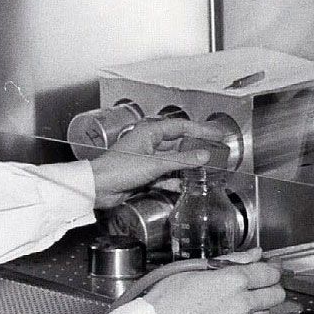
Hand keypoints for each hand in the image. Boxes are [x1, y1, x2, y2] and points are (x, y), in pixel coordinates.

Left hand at [89, 117, 229, 207]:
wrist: (98, 187)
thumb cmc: (118, 169)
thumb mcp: (154, 164)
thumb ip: (181, 160)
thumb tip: (204, 155)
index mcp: (150, 132)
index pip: (181, 126)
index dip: (200, 129)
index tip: (216, 134)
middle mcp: (149, 142)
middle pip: (178, 143)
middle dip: (195, 149)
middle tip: (214, 153)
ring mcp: (146, 158)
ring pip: (172, 160)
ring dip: (185, 166)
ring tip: (204, 171)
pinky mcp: (144, 174)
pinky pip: (164, 175)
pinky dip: (173, 180)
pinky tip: (184, 186)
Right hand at [142, 249, 285, 313]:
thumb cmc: (170, 296)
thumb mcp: (199, 267)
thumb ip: (234, 261)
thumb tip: (255, 255)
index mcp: (233, 281)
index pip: (271, 273)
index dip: (272, 267)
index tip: (269, 266)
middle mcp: (241, 305)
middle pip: (277, 295)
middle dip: (271, 286)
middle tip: (259, 282)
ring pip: (265, 313)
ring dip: (257, 305)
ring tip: (235, 300)